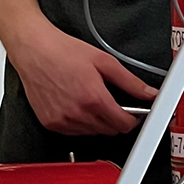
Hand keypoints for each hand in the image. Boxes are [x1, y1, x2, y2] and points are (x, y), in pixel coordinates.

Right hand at [13, 26, 156, 136]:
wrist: (34, 50)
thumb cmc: (63, 52)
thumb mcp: (104, 61)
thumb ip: (130, 82)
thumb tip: (149, 93)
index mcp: (94, 99)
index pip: (124, 125)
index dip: (134, 119)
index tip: (134, 113)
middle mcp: (78, 114)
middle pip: (110, 131)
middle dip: (116, 119)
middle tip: (111, 101)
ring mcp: (63, 121)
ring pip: (93, 133)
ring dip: (98, 122)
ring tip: (90, 98)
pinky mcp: (51, 124)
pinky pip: (74, 132)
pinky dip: (81, 123)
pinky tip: (77, 105)